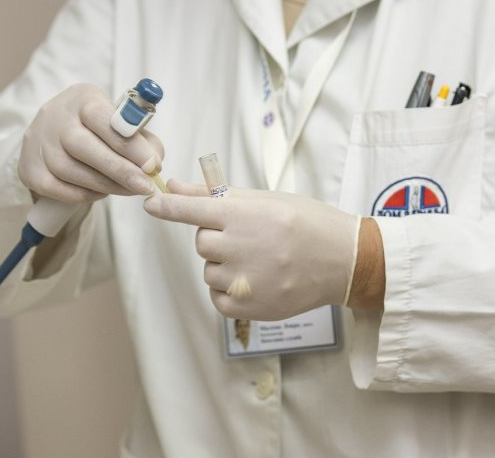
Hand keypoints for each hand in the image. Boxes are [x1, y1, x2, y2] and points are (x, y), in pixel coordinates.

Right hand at [18, 83, 163, 202]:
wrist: (55, 133)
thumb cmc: (99, 129)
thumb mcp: (122, 123)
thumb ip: (144, 141)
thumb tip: (154, 165)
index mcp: (82, 98)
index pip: (104, 119)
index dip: (130, 144)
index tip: (152, 165)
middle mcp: (55, 116)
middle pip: (84, 146)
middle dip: (120, 170)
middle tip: (145, 186)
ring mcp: (38, 142)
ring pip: (70, 170)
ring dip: (106, 185)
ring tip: (129, 190)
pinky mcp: (29, 168)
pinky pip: (57, 188)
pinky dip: (83, 194)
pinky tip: (101, 193)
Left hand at [144, 180, 376, 320]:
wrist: (344, 261)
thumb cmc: (307, 223)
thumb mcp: (266, 200)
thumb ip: (216, 196)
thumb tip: (174, 186)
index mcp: (246, 216)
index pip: (193, 210)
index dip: (168, 207)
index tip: (150, 203)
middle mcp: (243, 248)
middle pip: (202, 242)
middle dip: (218, 237)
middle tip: (249, 237)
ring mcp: (246, 281)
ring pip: (209, 271)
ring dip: (224, 265)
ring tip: (259, 260)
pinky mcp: (250, 308)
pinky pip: (217, 297)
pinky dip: (228, 290)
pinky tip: (255, 280)